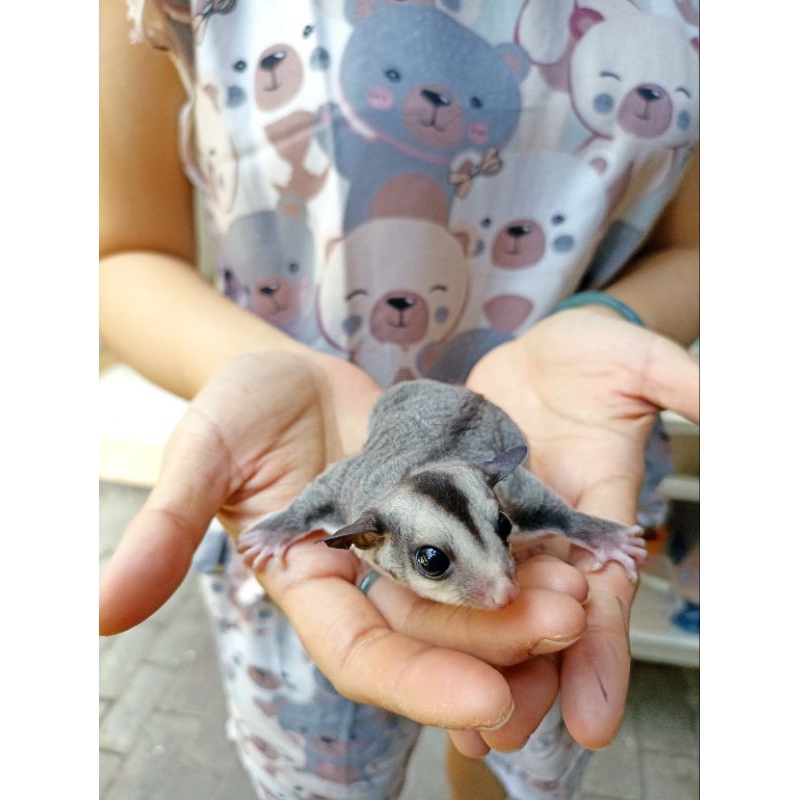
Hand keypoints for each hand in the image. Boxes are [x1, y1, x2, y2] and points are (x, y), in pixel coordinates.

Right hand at [99, 350, 586, 729]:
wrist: (289, 369)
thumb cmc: (236, 408)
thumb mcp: (199, 456)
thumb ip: (162, 528)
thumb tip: (98, 611)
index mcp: (310, 585)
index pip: (364, 653)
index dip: (420, 680)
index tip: (487, 697)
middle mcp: (369, 577)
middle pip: (437, 628)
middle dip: (498, 636)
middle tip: (563, 622)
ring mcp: (413, 541)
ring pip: (476, 587)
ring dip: (528, 595)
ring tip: (580, 588)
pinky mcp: (445, 501)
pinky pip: (495, 529)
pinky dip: (531, 541)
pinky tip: (573, 541)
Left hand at [460, 307, 698, 753]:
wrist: (536, 356)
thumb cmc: (592, 359)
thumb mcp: (638, 364)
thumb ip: (679, 384)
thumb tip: (730, 403)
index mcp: (597, 518)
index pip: (604, 597)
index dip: (601, 655)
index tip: (595, 720)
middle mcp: (547, 539)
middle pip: (539, 621)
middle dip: (527, 678)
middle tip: (506, 735)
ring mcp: (496, 530)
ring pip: (486, 608)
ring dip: (474, 663)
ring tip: (462, 728)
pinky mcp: (452, 512)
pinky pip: (439, 567)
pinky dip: (429, 609)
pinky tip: (406, 650)